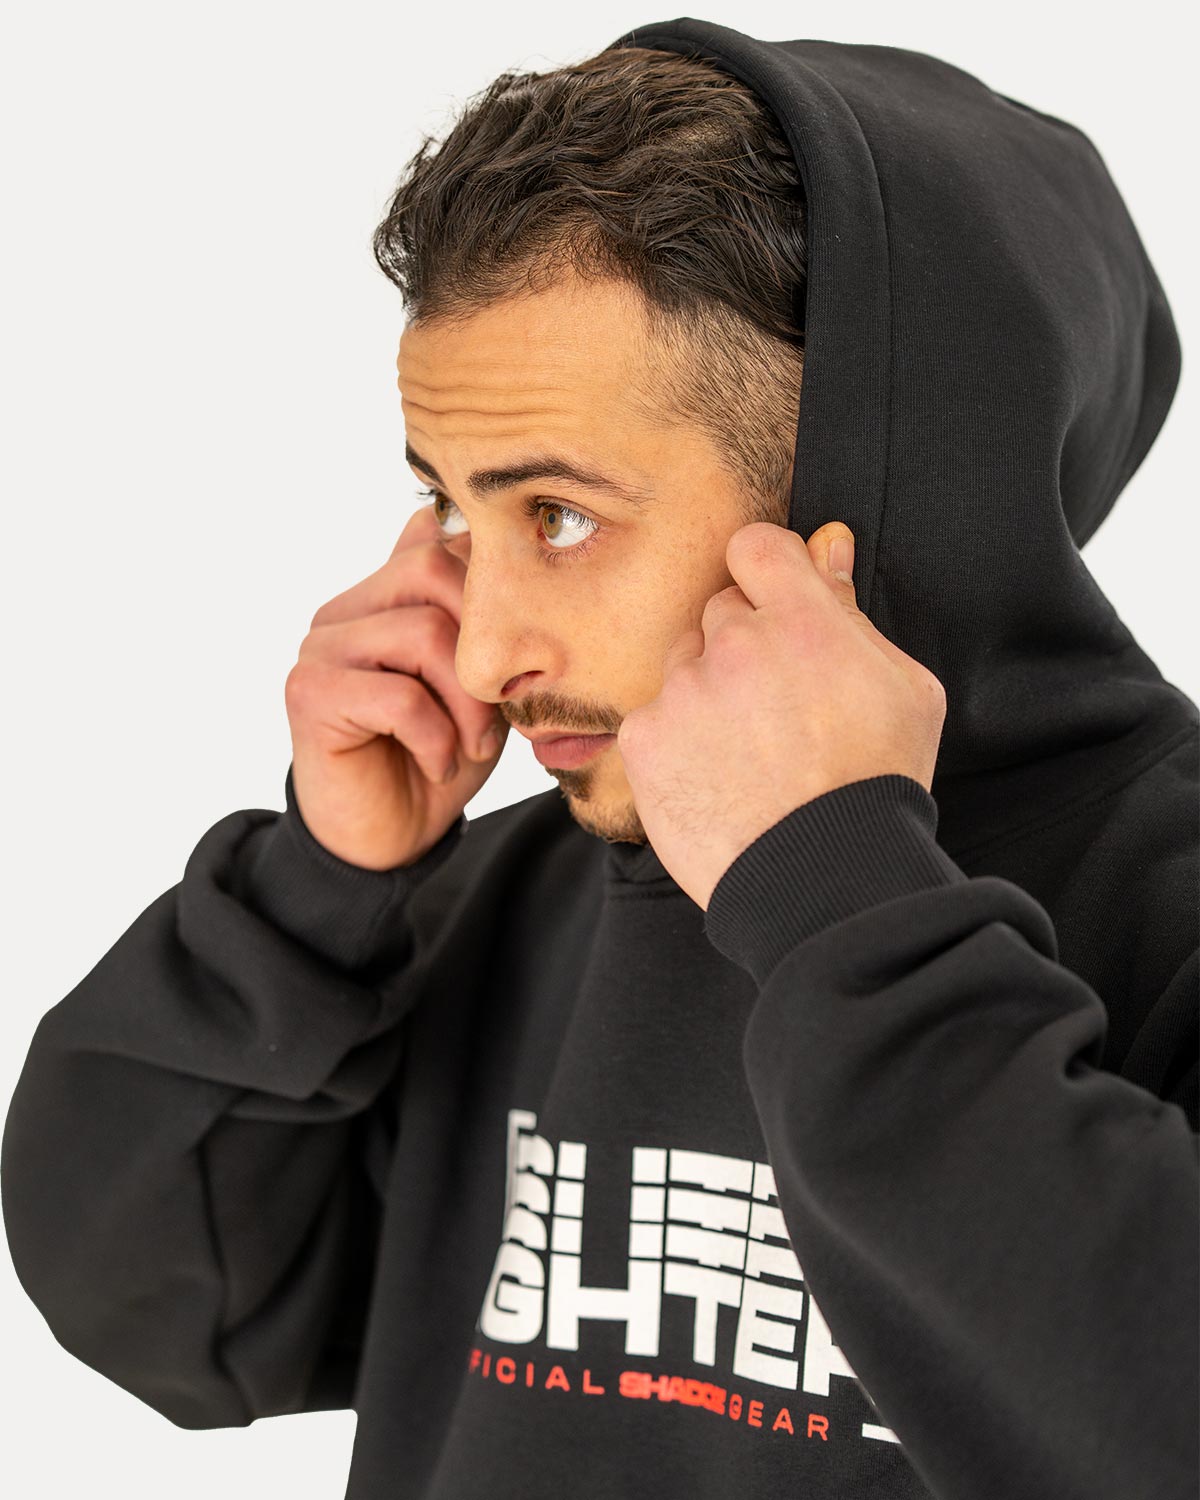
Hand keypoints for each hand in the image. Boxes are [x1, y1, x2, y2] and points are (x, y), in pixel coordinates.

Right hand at [284, 505, 507, 869]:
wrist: (387, 837)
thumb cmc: (438, 755)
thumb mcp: (480, 682)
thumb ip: (483, 623)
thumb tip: (504, 550)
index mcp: (383, 595)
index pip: (438, 541)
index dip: (493, 589)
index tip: (519, 653)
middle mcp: (345, 610)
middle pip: (431, 570)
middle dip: (485, 644)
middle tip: (503, 711)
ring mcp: (321, 646)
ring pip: (423, 633)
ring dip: (468, 703)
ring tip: (473, 746)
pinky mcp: (309, 693)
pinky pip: (398, 696)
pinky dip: (436, 738)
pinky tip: (438, 766)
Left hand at [616, 521, 946, 909]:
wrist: (823, 878)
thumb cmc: (875, 786)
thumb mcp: (905, 690)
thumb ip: (854, 613)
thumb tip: (829, 549)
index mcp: (802, 621)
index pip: (756, 547)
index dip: (765, 572)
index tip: (773, 601)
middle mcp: (735, 644)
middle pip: (720, 610)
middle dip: (743, 645)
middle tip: (775, 706)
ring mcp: (684, 691)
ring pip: (685, 665)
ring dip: (707, 693)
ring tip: (748, 755)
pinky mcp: (645, 738)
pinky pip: (655, 718)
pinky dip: (677, 743)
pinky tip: (717, 780)